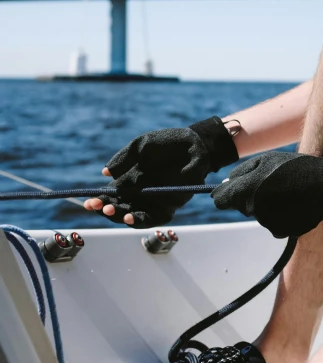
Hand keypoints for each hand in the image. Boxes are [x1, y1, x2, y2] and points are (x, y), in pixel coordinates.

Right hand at [84, 117, 237, 227]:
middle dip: (106, 209)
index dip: (99, 200)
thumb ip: (123, 159)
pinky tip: (128, 217)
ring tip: (109, 210)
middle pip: (119, 207)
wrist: (194, 145)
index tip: (88, 202)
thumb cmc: (166, 143)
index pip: (111, 195)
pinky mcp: (169, 205)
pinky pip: (154, 217)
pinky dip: (140, 219)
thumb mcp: (140, 146)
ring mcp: (154, 200)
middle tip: (97, 206)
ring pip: (133, 215)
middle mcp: (140, 193)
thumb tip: (105, 173)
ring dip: (120, 215)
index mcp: (130, 179)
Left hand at [211, 150, 322, 237]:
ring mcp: (267, 223)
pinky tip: (293, 204)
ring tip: (287, 192)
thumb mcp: (266, 160)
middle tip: (271, 184)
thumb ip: (241, 172)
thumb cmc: (293, 168)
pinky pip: (273, 223)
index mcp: (246, 190)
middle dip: (250, 197)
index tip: (229, 192)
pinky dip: (279, 216)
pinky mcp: (280, 231)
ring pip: (258, 215)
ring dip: (266, 206)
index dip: (224, 195)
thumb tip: (225, 183)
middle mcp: (253, 209)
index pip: (220, 200)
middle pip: (242, 206)